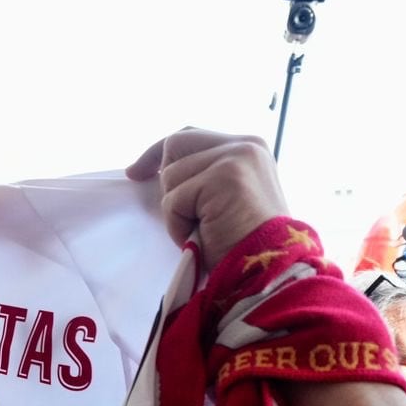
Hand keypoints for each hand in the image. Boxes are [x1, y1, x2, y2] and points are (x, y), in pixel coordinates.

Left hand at [126, 130, 286, 272]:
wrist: (268, 270)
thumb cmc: (245, 244)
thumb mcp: (228, 199)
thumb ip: (207, 177)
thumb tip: (161, 172)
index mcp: (250, 148)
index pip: (192, 135)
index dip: (160, 152)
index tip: (137, 172)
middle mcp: (245, 145)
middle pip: (176, 143)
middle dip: (164, 179)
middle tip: (171, 211)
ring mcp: (235, 157)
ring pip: (171, 175)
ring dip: (177, 212)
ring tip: (203, 231)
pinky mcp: (223, 176)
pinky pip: (174, 199)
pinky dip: (178, 225)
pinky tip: (202, 238)